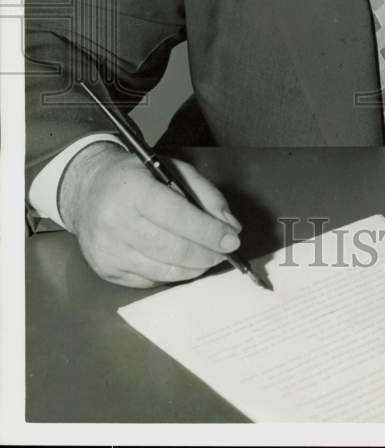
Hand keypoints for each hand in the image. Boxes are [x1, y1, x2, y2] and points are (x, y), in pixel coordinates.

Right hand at [59, 141, 242, 287]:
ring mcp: (108, 251)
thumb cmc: (136, 176)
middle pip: (173, 249)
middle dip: (207, 253)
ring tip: (209, 257)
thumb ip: (205, 193)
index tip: (232, 239)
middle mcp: (115, 223)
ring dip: (194, 267)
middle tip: (225, 251)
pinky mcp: (107, 271)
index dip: (208, 231)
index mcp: (133, 190)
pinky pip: (150, 280)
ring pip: (164, 271)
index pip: (177, 216)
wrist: (87, 188)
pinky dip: (173, 274)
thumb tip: (229, 226)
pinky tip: (182, 262)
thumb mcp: (173, 169)